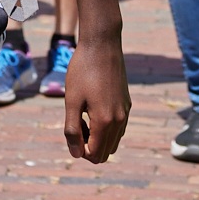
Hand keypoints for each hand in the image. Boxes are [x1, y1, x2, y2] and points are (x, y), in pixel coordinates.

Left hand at [60, 28, 129, 163]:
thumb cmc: (82, 71)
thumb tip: (75, 154)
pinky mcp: (127, 104)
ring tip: (83, 115)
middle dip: (89, 145)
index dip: (79, 150)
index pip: (95, 155)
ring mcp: (126, 112)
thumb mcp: (71, 101)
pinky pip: (119, 128)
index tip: (70, 131)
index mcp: (105, 121)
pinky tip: (93, 107)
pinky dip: (106, 127)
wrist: (102, 44)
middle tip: (76, 122)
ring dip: (98, 137)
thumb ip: (72, 130)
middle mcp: (120, 120)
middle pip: (105, 152)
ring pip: (113, 141)